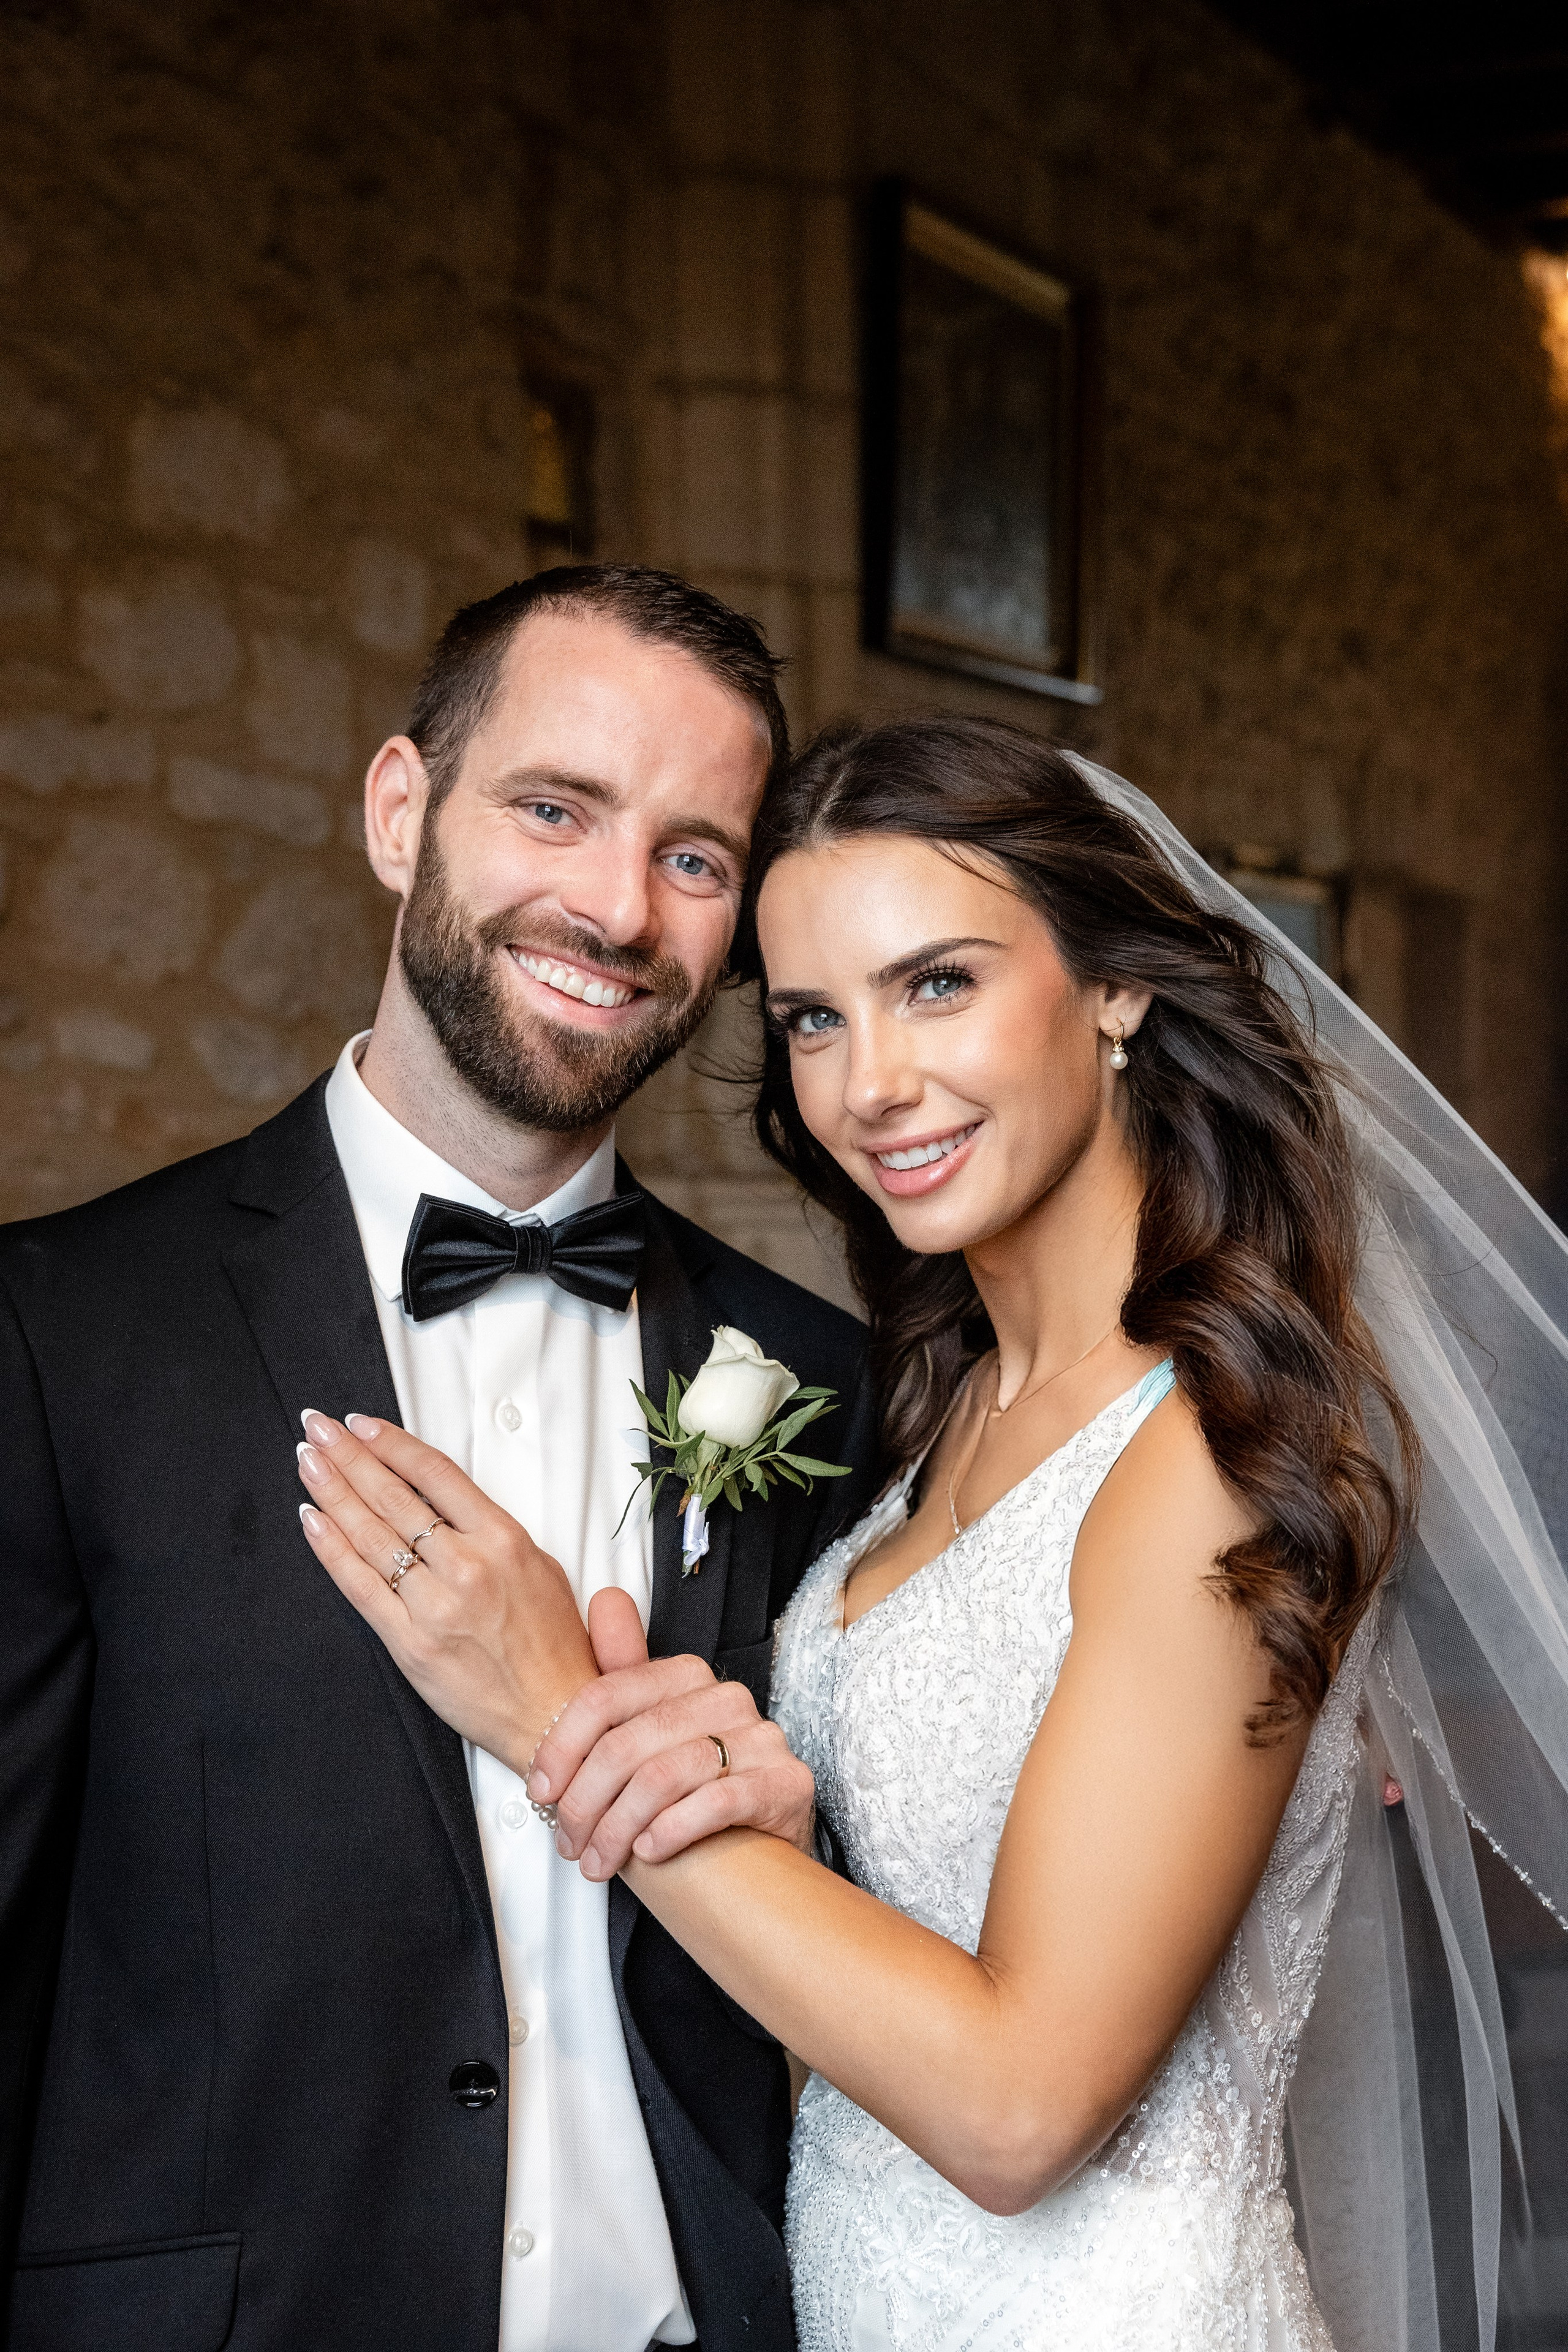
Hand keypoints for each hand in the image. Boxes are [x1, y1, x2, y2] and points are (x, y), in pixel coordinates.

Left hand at [296, 1408, 595, 1775]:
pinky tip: (313, 1519)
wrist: (553, 1714)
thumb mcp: (540, 1566)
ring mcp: (434, 1605)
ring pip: (371, 1534)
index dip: (392, 1443)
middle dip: (349, 1456)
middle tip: (320, 1429)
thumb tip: (443, 1499)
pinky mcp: (409, 1642)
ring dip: (333, 1492)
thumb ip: (491, 1531)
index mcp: (504, 1539)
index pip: (435, 1474)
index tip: (363, 1425)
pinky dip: (332, 1549)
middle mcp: (467, 1566)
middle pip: (393, 1496)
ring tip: (310, 1462)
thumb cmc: (552, 1644)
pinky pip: (360, 1585)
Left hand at [532, 1587, 817, 1879]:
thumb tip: (603, 1601)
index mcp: (686, 1676)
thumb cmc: (693, 1790)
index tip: (541, 1790)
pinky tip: (649, 1853)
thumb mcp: (648, 1735)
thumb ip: (620, 1679)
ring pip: (664, 1776)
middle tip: (568, 1841)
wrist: (763, 1843)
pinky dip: (670, 1831)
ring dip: (618, 1828)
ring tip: (599, 1860)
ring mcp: (761, 1738)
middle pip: (628, 1742)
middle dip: (585, 1802)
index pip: (605, 1696)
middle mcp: (726, 1698)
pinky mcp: (785, 1783)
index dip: (562, 1747)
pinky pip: (715, 1803)